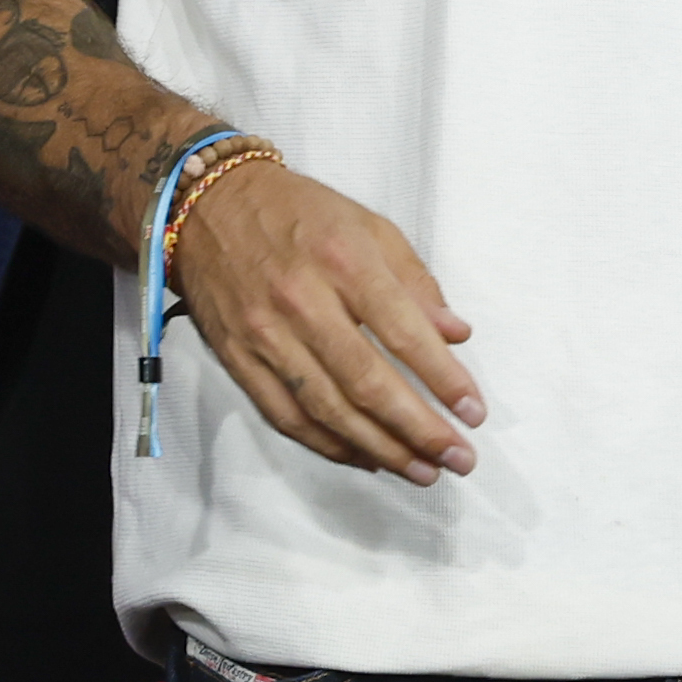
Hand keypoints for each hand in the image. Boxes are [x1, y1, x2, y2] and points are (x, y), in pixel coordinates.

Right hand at [168, 162, 486, 486]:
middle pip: (366, 382)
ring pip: (327, 409)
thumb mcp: (371, 228)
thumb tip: (456, 335)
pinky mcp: (236, 361)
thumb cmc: (303, 215)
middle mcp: (302, 304)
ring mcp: (264, 337)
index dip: (443, 378)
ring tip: (422, 470)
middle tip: (459, 458)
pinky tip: (367, 459)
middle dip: (418, 429)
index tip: (474, 412)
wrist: (208, 210)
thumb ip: (416, 283)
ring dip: (379, 448)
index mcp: (345, 263)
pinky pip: (286, 416)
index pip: (403, 334)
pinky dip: (328, 445)